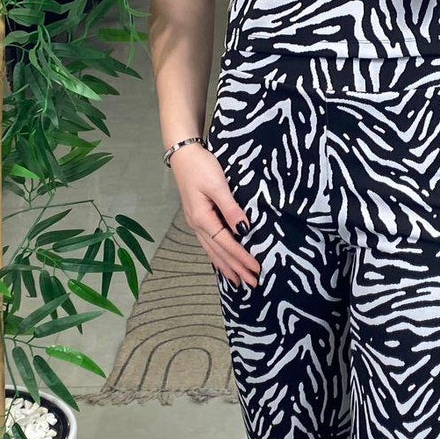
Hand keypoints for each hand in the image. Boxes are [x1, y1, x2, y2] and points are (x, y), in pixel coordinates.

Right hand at [170, 144, 260, 287]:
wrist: (183, 154)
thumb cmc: (201, 167)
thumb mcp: (218, 185)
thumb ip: (231, 208)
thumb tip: (244, 230)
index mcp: (202, 218)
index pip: (226, 244)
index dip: (242, 258)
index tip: (256, 269)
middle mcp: (197, 225)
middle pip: (219, 253)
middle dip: (236, 269)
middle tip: (252, 284)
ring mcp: (195, 223)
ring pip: (212, 251)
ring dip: (226, 267)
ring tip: (237, 281)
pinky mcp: (197, 218)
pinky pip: (209, 244)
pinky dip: (217, 256)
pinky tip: (222, 262)